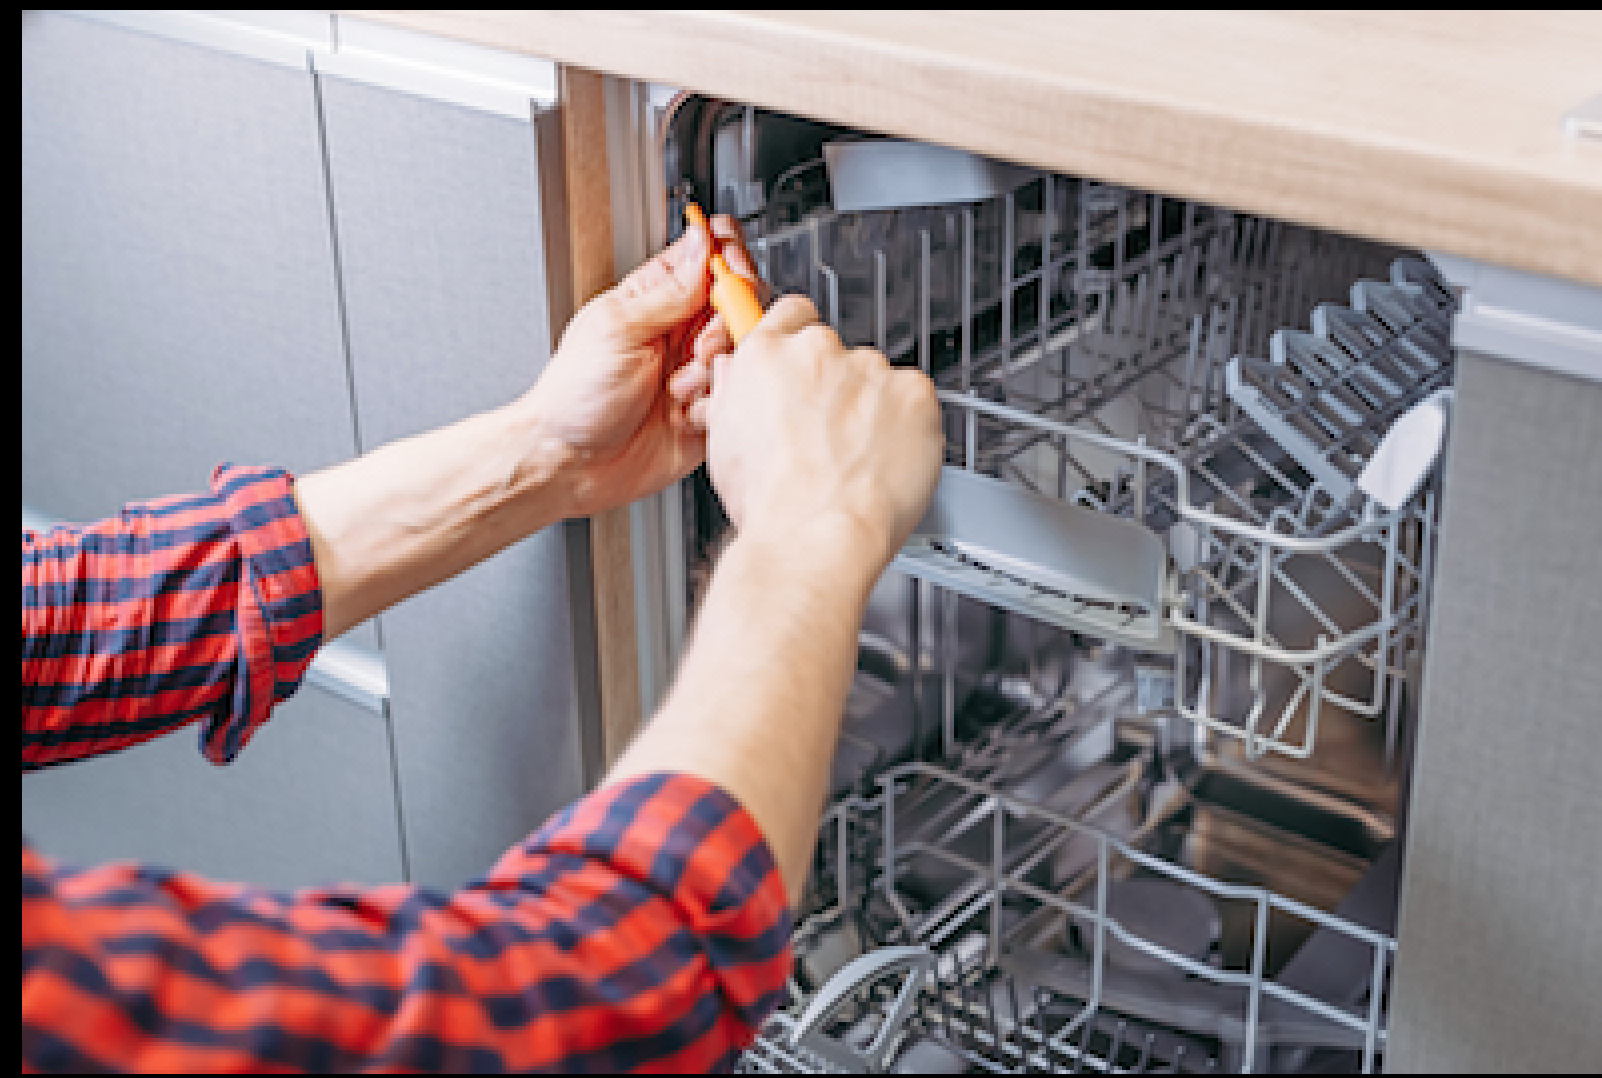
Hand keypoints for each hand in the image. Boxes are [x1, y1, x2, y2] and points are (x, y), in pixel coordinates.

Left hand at [518, 213, 759, 516]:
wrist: (573, 464)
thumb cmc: (577, 395)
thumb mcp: (619, 328)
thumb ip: (670, 289)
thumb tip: (703, 242)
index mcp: (657, 297)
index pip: (709, 254)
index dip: (729, 255)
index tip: (730, 272)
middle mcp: (683, 330)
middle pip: (740, 301)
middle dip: (729, 321)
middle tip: (700, 345)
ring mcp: (699, 369)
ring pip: (744, 350)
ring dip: (716, 368)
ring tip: (680, 387)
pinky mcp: (710, 408)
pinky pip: (739, 395)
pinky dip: (716, 404)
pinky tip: (684, 414)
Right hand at [701, 295, 942, 577]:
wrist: (816, 536)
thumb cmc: (771, 503)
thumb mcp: (723, 442)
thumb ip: (737, 393)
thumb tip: (739, 377)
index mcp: (766, 355)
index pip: (792, 315)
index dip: (800, 342)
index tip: (806, 365)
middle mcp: (818, 351)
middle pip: (837, 353)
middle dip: (837, 388)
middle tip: (829, 436)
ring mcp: (870, 369)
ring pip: (877, 380)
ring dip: (873, 409)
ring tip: (857, 460)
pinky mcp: (914, 392)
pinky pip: (915, 400)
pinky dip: (908, 425)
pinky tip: (886, 460)